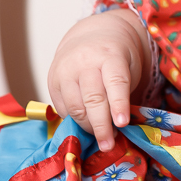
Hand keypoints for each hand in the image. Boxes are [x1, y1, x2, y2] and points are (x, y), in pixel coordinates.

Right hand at [47, 9, 147, 150]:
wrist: (92, 36)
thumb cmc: (116, 57)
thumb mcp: (128, 67)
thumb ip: (124, 93)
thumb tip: (120, 129)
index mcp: (110, 55)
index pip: (115, 81)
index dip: (118, 104)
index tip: (122, 124)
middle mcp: (85, 62)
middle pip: (93, 99)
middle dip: (101, 126)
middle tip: (109, 145)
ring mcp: (65, 71)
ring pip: (75, 107)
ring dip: (88, 127)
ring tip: (101, 138)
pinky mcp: (52, 81)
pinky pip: (62, 109)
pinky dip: (75, 121)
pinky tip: (86, 125)